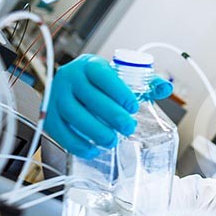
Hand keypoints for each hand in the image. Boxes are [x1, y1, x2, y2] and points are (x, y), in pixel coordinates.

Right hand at [44, 54, 171, 157]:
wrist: (76, 87)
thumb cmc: (103, 85)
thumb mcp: (124, 79)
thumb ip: (147, 83)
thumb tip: (165, 88)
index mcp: (90, 65)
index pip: (102, 75)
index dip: (119, 91)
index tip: (133, 106)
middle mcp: (70, 78)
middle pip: (90, 98)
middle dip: (112, 115)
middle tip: (129, 127)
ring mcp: (57, 97)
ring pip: (74, 115)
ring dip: (95, 131)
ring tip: (112, 141)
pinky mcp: (50, 115)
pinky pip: (60, 132)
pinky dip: (76, 144)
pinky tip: (93, 150)